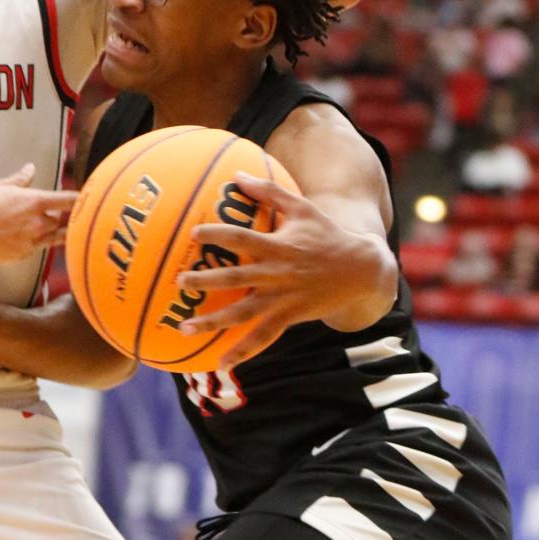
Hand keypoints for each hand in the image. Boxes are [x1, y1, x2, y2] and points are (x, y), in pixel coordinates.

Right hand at [0, 163, 75, 264]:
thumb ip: (19, 180)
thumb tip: (31, 169)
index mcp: (33, 202)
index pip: (68, 201)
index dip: (83, 200)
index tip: (93, 199)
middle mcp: (36, 224)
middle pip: (62, 221)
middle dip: (61, 217)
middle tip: (59, 213)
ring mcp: (30, 243)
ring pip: (53, 238)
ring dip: (53, 231)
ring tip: (48, 227)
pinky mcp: (21, 256)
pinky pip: (35, 248)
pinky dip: (34, 242)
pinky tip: (22, 237)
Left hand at [177, 174, 387, 368]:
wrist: (359, 270)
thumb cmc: (326, 234)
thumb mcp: (302, 207)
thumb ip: (269, 191)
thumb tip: (238, 174)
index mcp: (278, 247)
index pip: (243, 240)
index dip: (219, 235)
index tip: (195, 234)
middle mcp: (276, 274)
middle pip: (236, 279)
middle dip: (206, 280)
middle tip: (180, 282)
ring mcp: (282, 299)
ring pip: (242, 314)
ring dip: (212, 322)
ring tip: (183, 328)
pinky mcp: (289, 317)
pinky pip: (262, 338)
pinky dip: (242, 352)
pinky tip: (222, 365)